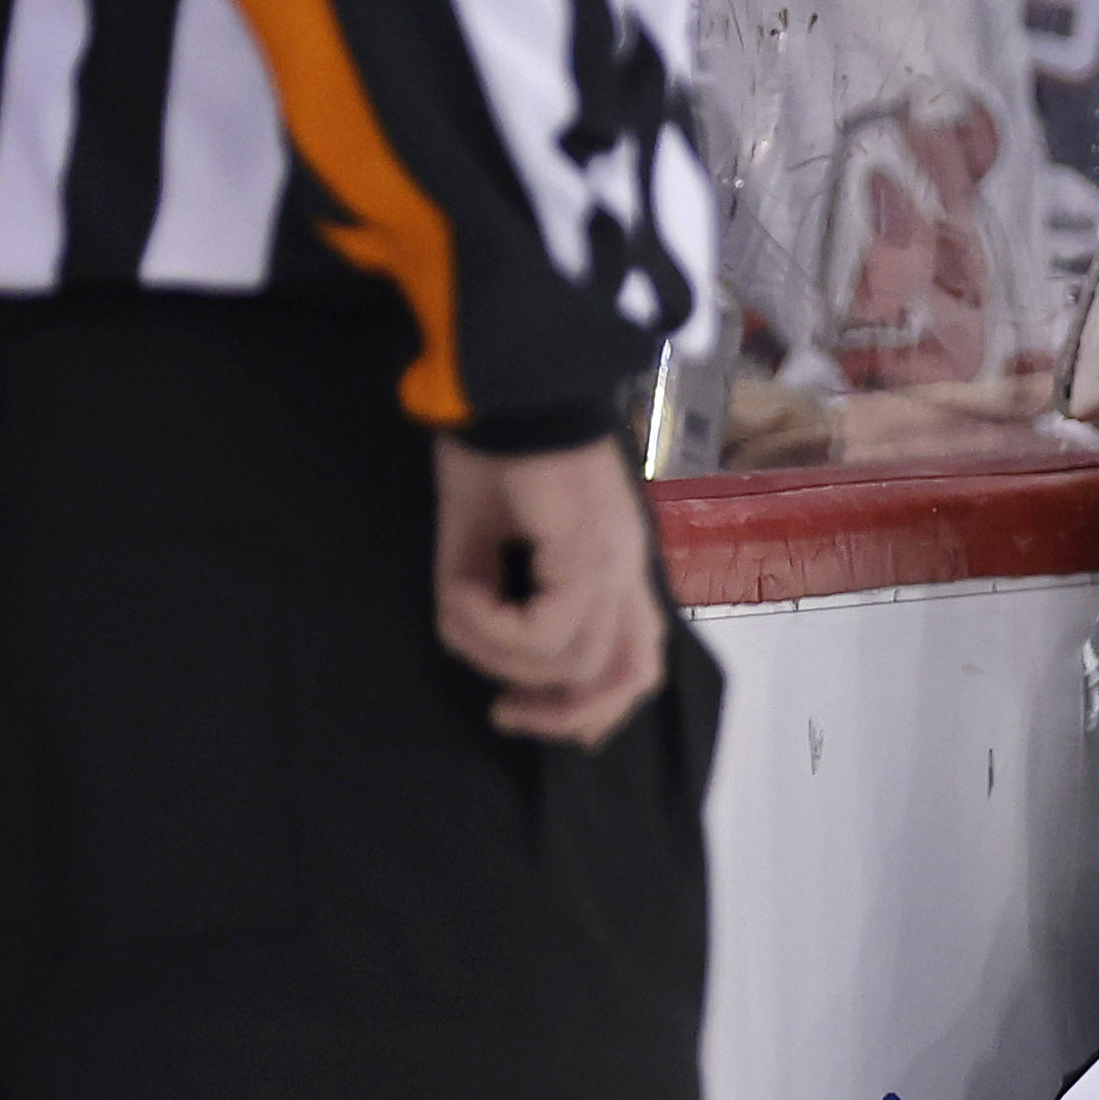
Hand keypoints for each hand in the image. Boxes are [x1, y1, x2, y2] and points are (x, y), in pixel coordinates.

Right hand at [431, 436, 667, 745]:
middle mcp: (627, 571)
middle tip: (503, 711)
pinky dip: (494, 627)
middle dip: (558, 714)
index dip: (593, 710)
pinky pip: (548, 628)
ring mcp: (613, 558)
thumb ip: (497, 607)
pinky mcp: (587, 547)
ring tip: (460, 613)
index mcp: (617, 570)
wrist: (501, 384)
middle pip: (626, 678)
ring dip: (502, 656)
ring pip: (576, 661)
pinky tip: (461, 591)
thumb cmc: (494, 449)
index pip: (638, 664)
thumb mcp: (484, 545)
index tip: (525, 710)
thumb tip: (487, 659)